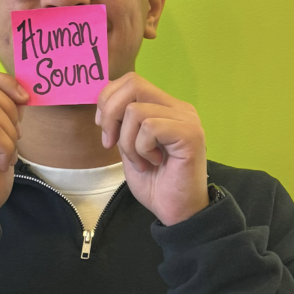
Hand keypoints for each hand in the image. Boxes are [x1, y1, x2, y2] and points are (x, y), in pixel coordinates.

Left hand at [95, 72, 208, 225]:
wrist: (177, 212)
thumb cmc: (156, 184)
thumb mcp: (129, 148)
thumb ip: (122, 125)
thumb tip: (103, 108)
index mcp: (165, 108)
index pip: (131, 81)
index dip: (108, 101)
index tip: (105, 132)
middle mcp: (178, 108)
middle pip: (133, 83)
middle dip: (110, 114)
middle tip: (112, 143)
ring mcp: (186, 119)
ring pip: (135, 110)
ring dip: (127, 142)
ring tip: (141, 161)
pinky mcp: (189, 133)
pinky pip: (150, 127)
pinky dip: (141, 149)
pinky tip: (153, 163)